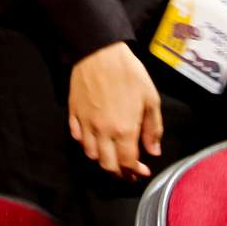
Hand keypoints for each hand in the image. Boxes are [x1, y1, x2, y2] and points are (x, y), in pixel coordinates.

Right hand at [68, 42, 163, 179]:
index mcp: (124, 130)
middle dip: (118, 172)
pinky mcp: (73, 113)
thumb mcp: (150, 99)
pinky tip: (93, 139)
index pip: (127, 162)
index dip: (135, 171)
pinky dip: (85, 143)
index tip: (142, 171)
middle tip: (126, 171)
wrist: (99, 52)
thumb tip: (153, 152)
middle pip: (107, 164)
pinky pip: (76, 136)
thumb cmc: (129, 74)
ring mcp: (85, 123)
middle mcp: (102, 131)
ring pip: (90, 153)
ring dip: (102, 159)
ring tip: (111, 155)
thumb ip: (153, 128)